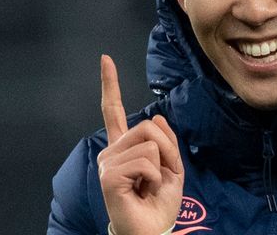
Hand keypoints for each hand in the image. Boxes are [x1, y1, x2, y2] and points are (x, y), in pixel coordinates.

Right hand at [97, 55, 184, 234]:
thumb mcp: (172, 167)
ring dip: (162, 165)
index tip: (105, 59)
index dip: (109, 84)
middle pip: (148, 126)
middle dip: (168, 149)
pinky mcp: (108, 176)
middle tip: (161, 176)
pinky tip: (143, 190)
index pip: (112, 111)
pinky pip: (146, 160)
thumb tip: (157, 117)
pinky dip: (155, 176)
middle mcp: (110, 152)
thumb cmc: (159, 204)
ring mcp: (107, 164)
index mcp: (123, 148)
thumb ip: (165, 140)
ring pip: (149, 143)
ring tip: (150, 185)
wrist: (152, 230)